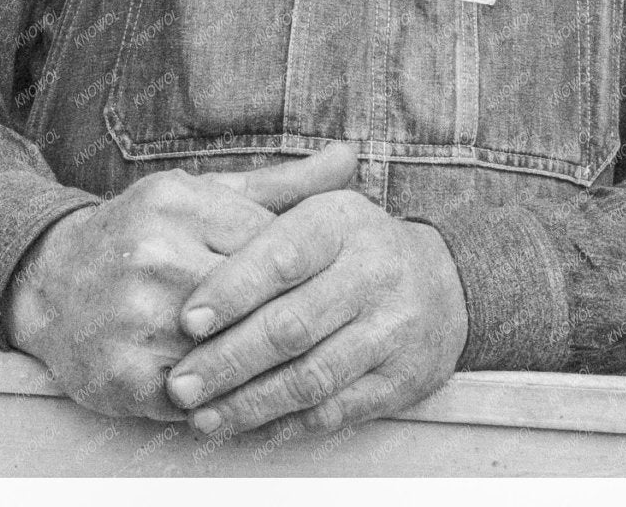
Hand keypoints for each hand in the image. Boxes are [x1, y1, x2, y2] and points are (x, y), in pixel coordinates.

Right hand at [1, 142, 359, 420]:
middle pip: (254, 303)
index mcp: (176, 202)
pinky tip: (242, 396)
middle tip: (321, 338)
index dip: (301, 274)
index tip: (323, 289)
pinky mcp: (123, 375)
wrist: (51, 281)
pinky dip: (224, 402)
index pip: (270, 244)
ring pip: (230, 355)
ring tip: (291, 371)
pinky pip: (197, 400)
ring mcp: (135, 317)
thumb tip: (350, 157)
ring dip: (261, 369)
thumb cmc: (143, 233)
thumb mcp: (204, 194)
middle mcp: (153, 253)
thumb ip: (281, 185)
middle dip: (288, 324)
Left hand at [163, 186, 467, 440]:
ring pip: (312, 376)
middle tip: (181, 383)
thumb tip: (194, 198)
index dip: (232, 290)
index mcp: (342, 222)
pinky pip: (336, 410)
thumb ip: (260, 202)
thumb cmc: (354, 244)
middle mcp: (371, 274)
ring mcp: (389, 331)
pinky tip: (249, 427)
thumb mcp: (318, 205)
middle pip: (293, 325)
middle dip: (229, 360)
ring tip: (204, 414)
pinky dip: (287, 424)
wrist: (443, 283)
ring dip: (251, 402)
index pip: (282, 257)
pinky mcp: (400, 380)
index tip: (187, 319)